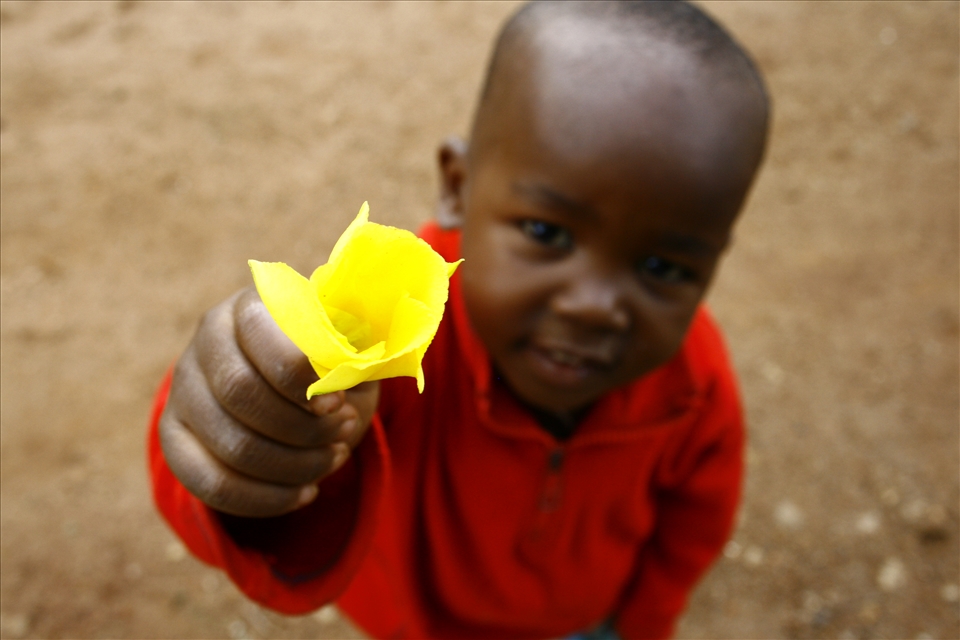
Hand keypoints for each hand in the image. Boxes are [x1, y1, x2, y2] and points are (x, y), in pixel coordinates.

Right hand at [158, 287, 378, 516]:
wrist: (299, 382)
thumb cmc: (333, 358)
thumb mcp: (352, 345)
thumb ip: (349, 352)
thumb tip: (342, 375)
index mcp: (251, 304)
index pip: (260, 335)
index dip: (300, 376)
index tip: (338, 403)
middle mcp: (207, 340)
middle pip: (241, 394)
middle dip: (304, 427)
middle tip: (345, 431)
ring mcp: (184, 388)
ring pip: (231, 446)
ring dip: (296, 465)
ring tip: (335, 457)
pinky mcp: (175, 435)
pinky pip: (210, 484)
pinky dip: (267, 498)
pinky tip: (306, 492)